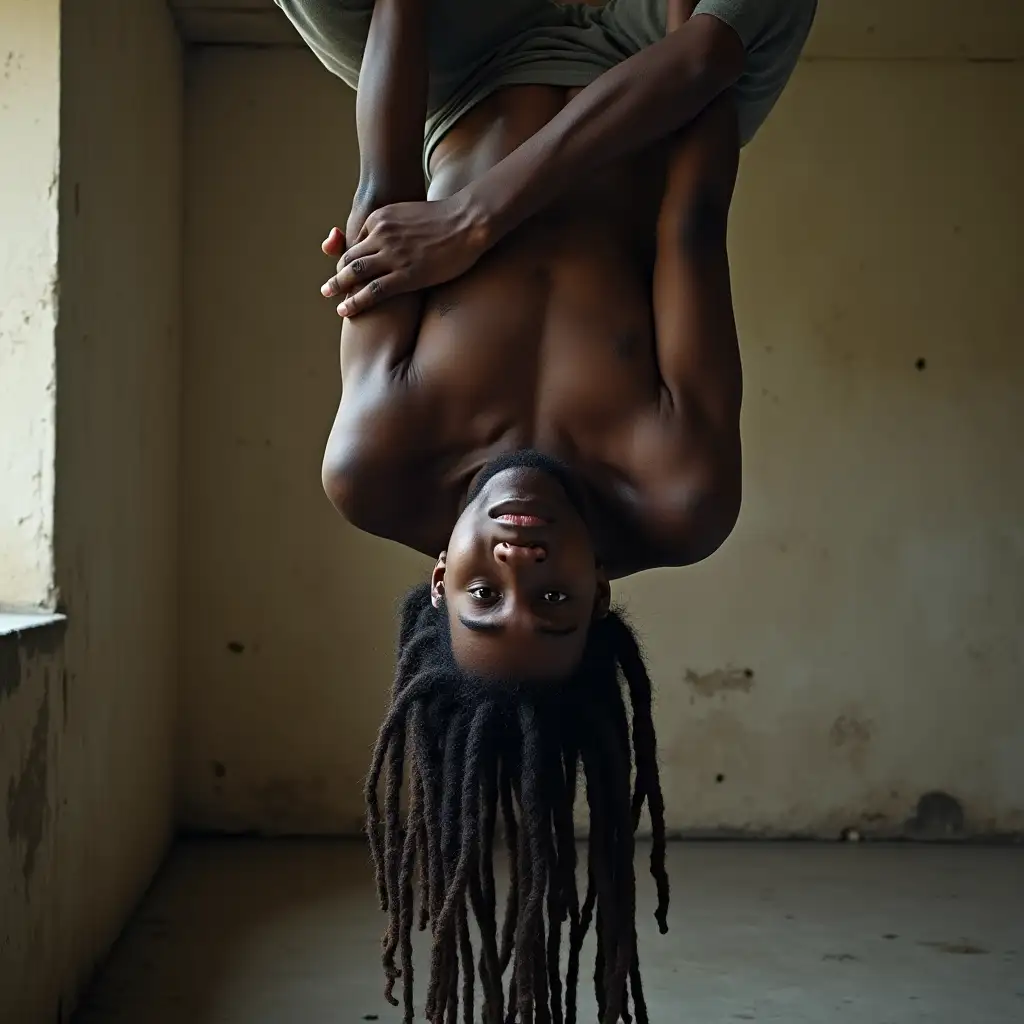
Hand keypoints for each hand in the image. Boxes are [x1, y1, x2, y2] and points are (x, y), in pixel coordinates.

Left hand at [320, 192, 491, 316]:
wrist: (469, 221)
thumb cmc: (447, 220)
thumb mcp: (411, 214)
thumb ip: (397, 226)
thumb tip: (397, 239)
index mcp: (380, 218)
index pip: (356, 242)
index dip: (350, 260)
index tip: (347, 273)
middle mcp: (381, 236)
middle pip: (349, 258)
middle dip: (338, 275)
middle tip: (329, 289)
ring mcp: (392, 256)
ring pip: (355, 274)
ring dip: (338, 288)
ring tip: (331, 298)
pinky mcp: (406, 275)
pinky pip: (373, 291)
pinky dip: (355, 301)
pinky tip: (345, 310)